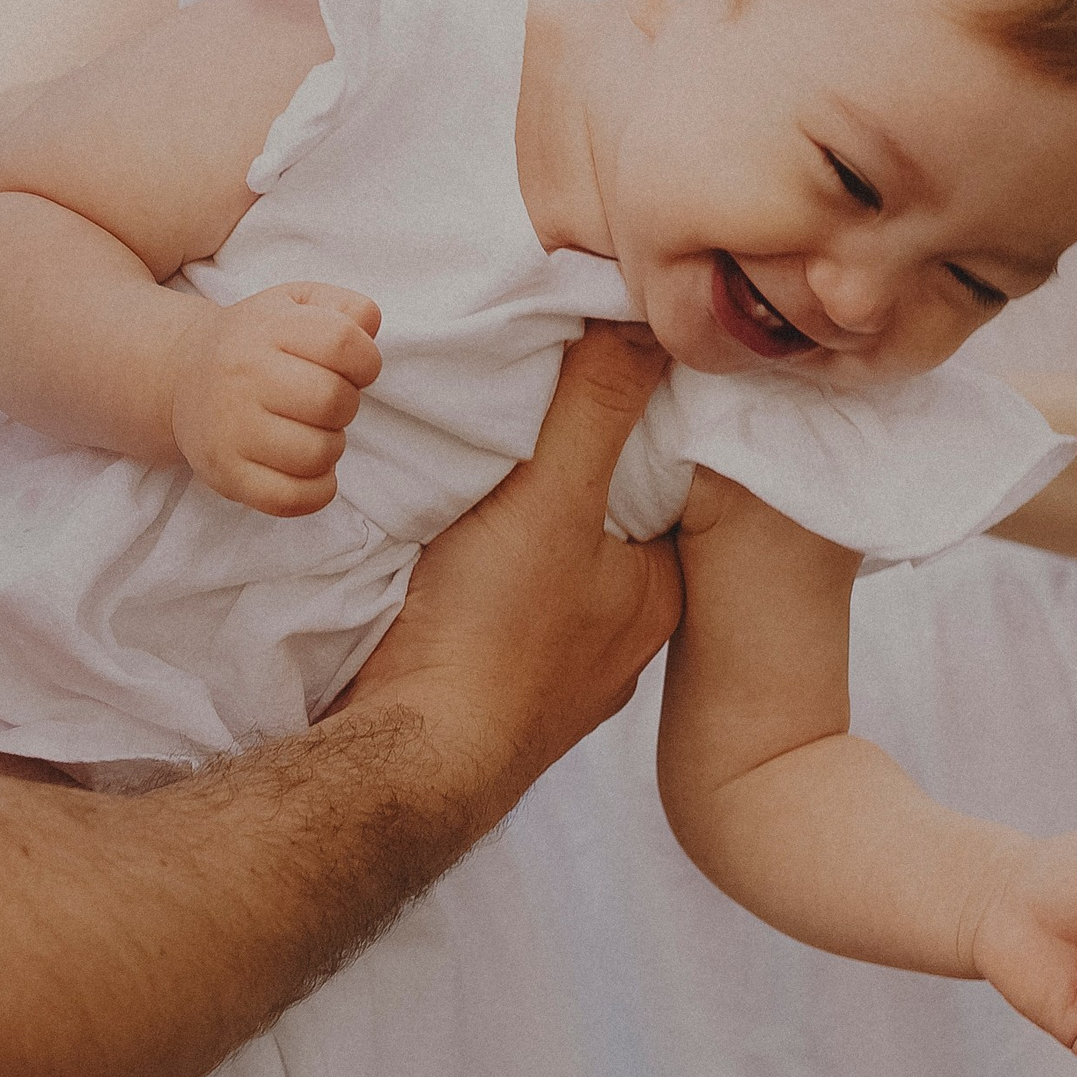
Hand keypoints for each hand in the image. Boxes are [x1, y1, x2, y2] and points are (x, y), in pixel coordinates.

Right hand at [169, 282, 382, 515]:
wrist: (182, 376)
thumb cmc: (255, 342)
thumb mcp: (295, 303)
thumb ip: (344, 307)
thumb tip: (369, 329)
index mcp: (266, 329)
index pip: (341, 342)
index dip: (366, 360)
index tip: (354, 369)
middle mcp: (243, 377)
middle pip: (333, 401)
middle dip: (346, 406)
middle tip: (326, 404)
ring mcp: (230, 430)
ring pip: (317, 454)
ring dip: (330, 447)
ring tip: (312, 433)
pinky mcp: (226, 474)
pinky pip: (291, 499)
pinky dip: (317, 491)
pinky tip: (311, 470)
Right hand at [343, 320, 681, 804]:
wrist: (410, 762)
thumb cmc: (494, 639)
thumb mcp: (552, 497)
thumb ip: (598, 403)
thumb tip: (646, 314)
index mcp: (659, 594)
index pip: (666, 483)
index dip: (636, 424)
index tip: (599, 374)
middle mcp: (619, 639)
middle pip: (604, 522)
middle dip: (574, 473)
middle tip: (536, 410)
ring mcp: (555, 673)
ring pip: (548, 567)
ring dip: (520, 523)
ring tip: (486, 465)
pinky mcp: (494, 692)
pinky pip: (499, 606)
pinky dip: (481, 571)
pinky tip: (449, 543)